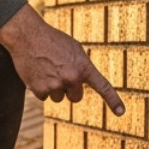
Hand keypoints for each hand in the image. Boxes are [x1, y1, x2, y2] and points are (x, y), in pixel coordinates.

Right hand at [0, 6, 124, 115]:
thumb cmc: (52, 40)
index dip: (113, 100)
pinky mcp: (39, 90)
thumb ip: (81, 66)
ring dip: (53, 89)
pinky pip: (44, 97)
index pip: (102, 86)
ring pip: (58, 98)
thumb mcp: (74, 50)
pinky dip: (40, 88)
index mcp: (83, 67)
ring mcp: (55, 85)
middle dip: (70, 90)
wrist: (27, 35)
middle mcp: (72, 78)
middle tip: (60, 75)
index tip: (121, 112)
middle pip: (76, 97)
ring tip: (46, 70)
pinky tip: (37, 73)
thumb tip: (82, 83)